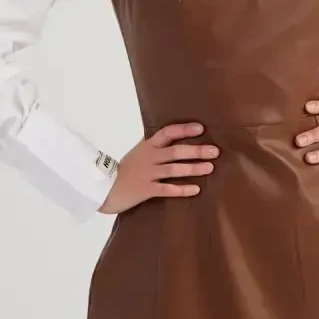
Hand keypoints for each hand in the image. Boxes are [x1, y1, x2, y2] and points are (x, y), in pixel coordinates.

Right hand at [98, 122, 218, 213]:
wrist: (103, 187)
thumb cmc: (124, 171)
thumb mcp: (138, 154)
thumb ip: (155, 148)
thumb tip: (175, 140)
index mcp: (147, 146)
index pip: (167, 133)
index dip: (184, 130)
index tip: (200, 128)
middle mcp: (149, 158)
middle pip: (175, 151)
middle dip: (196, 151)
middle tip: (215, 151)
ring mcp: (148, 174)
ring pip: (174, 169)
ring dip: (193, 168)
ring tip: (210, 168)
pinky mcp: (146, 190)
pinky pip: (167, 189)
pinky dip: (182, 189)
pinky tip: (196, 189)